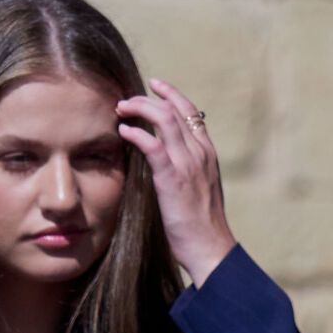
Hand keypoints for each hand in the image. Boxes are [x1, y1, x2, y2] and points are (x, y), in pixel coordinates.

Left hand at [116, 78, 236, 287]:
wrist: (211, 247)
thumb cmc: (202, 224)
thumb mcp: (199, 187)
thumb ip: (188, 168)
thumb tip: (168, 158)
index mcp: (207, 153)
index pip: (191, 111)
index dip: (172, 94)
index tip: (154, 85)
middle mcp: (200, 153)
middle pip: (175, 109)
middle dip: (149, 97)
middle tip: (126, 100)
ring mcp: (188, 164)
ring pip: (165, 119)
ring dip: (139, 108)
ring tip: (121, 108)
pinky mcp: (172, 178)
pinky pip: (153, 145)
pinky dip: (136, 133)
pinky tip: (122, 131)